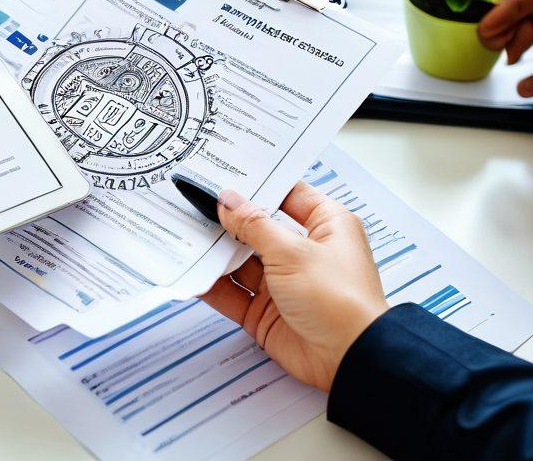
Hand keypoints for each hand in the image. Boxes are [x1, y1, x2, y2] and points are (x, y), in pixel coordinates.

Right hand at [202, 184, 387, 391]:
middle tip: (193, 202)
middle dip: (227, 220)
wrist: (349, 360)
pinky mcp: (266, 312)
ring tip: (184, 232)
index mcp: (326, 226)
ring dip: (215, 251)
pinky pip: (233, 293)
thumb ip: (254, 225)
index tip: (224, 173)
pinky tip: (192, 271)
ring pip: (240, 261)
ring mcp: (284, 283)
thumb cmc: (340, 300)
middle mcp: (305, 252)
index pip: (287, 194)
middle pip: (257, 228)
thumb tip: (228, 202)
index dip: (257, 185)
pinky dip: (213, 284)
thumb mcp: (293, 251)